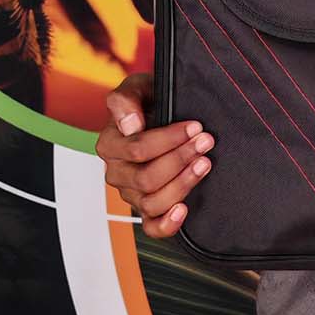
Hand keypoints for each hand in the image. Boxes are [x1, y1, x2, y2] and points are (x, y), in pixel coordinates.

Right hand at [96, 73, 214, 237]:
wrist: (164, 113)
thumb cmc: (150, 101)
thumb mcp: (138, 88)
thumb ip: (125, 99)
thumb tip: (129, 125)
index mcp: (110, 145)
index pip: (137, 149)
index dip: (169, 139)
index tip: (194, 127)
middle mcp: (117, 172)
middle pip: (146, 178)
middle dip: (181, 159)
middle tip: (205, 142)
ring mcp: (132, 193)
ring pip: (152, 202)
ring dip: (182, 184)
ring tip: (204, 165)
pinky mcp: (147, 209)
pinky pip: (152, 227)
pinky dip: (167, 224)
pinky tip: (184, 210)